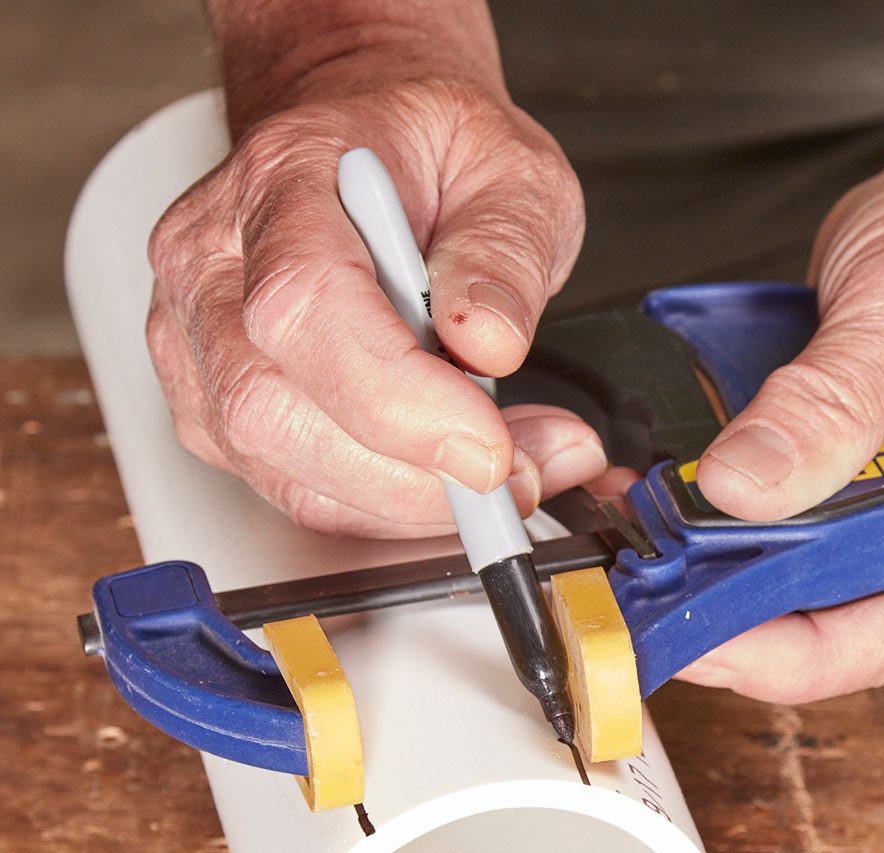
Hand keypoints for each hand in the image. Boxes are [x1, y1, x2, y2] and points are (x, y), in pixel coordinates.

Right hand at [147, 45, 597, 536]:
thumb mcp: (510, 171)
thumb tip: (490, 343)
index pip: (305, 307)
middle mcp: (213, 265)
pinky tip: (447, 478)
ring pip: (284, 470)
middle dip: (414, 477)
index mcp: (278, 179)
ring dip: (411, 502)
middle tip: (520, 476)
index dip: (399, 402)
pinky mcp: (217, 408)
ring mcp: (200, 343)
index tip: (489, 452)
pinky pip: (297, 490)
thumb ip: (505, 251)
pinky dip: (387, 506)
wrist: (367, 151)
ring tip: (508, 471)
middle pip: (273, 411)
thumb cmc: (431, 154)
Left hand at [688, 137, 883, 702]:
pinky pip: (807, 537)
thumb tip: (744, 488)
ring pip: (822, 590)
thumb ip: (828, 408)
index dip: (797, 653)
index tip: (704, 638)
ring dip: (736, 575)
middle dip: (752, 615)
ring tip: (657, 552)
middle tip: (657, 594)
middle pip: (857, 624)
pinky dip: (743, 530)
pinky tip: (686, 512)